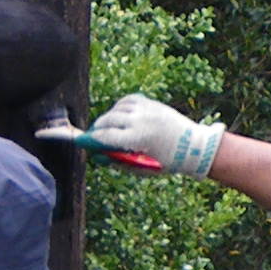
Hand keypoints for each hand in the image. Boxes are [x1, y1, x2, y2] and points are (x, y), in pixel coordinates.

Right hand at [46, 93, 225, 177]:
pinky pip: (125, 101)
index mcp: (138, 138)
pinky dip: (119, 109)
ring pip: (114, 110)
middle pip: (106, 121)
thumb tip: (97, 154)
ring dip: (108, 120)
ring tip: (111, 131)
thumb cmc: (167, 162)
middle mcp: (140, 120)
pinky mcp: (149, 102)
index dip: (88, 140)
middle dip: (97, 130)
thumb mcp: (142, 168)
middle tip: (95, 139)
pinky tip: (121, 118)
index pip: (104, 137)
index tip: (77, 141)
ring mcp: (145, 108)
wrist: (194, 145)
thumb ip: (117, 161)